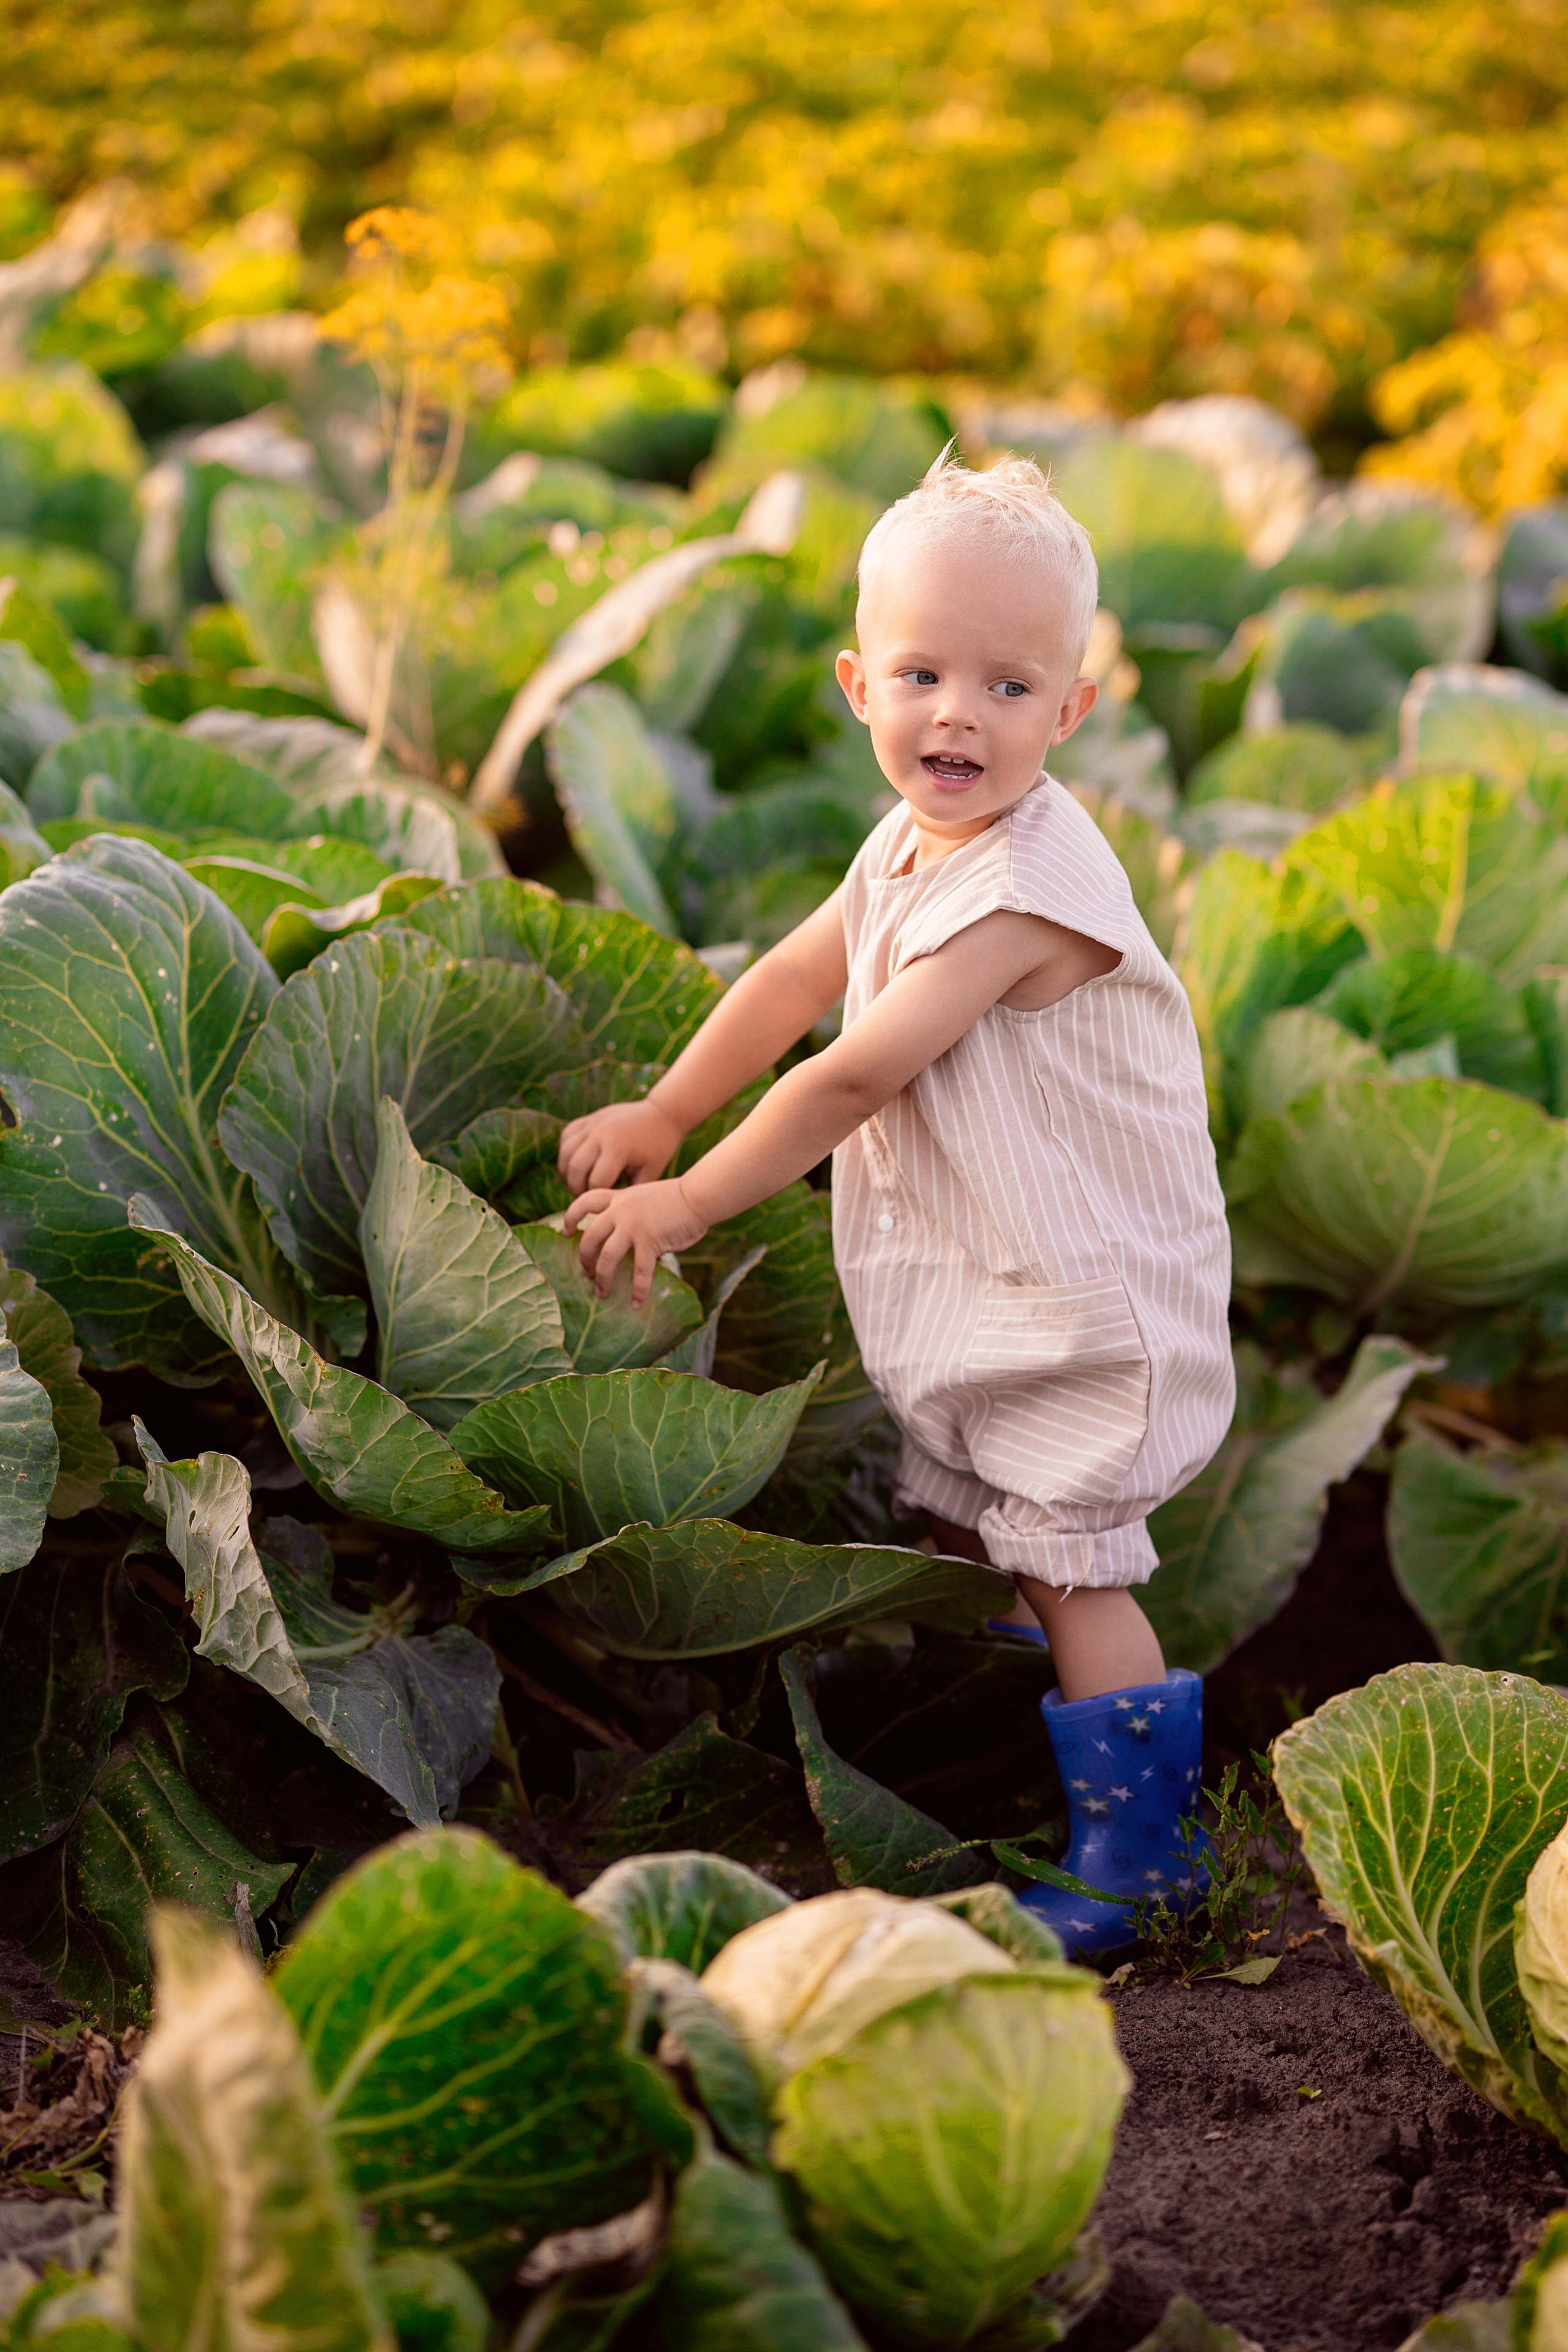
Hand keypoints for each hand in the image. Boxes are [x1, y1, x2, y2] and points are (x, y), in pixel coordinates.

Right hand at [558, 1097, 683, 1192]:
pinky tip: (576, 1163)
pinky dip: (566, 1152)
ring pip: (565, 1153)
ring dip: (567, 1172)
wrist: (661, 1115)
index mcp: (618, 1149)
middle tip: (583, 1196)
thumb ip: (628, 1192)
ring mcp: (592, 1124)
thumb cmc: (658, 1149)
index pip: (595, 1182)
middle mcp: (600, 1134)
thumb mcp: (649, 1174)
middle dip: (575, 1187)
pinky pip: (566, 1137)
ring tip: (577, 1182)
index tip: (602, 1202)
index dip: (596, 1197)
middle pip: (574, 1168)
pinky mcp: (588, 1118)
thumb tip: (609, 1213)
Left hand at [564, 1178, 709, 1306]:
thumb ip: (632, 1216)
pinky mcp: (650, 1241)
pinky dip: (638, 1290)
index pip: (585, 1201)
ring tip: (602, 1293)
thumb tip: (631, 1246)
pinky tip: (637, 1304)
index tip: (564, 1231)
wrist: (698, 1195)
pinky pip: (640, 1271)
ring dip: (602, 1278)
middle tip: (587, 1273)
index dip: (571, 1216)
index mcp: (619, 1198)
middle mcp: (621, 1211)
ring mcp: (633, 1226)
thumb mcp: (646, 1198)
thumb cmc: (679, 1198)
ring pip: (606, 1256)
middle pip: (589, 1236)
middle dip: (584, 1258)